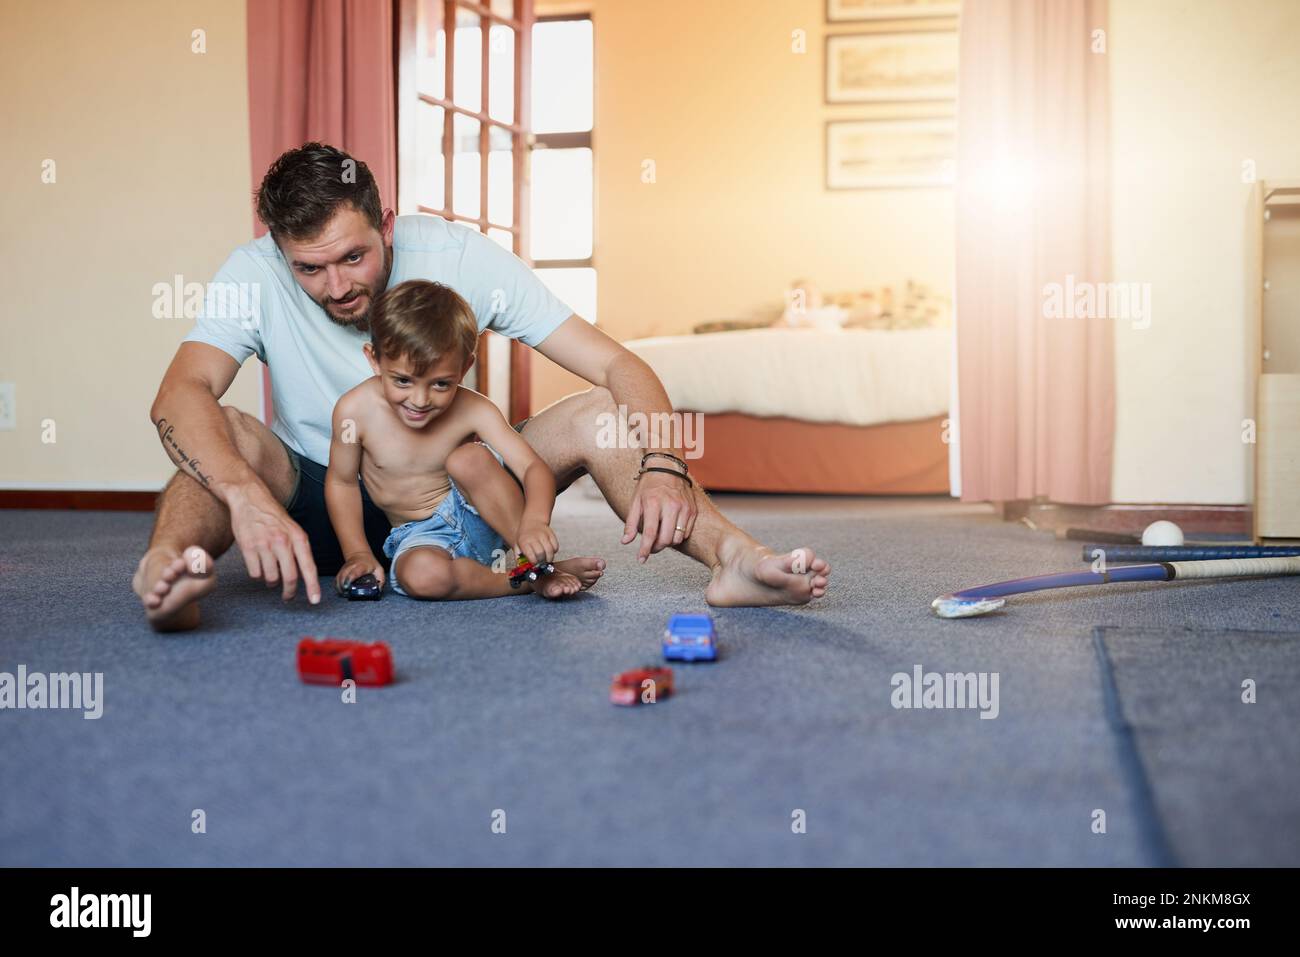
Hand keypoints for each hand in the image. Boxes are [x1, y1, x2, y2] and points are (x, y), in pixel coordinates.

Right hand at [226, 481, 320, 602]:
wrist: (250, 499)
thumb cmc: (273, 517)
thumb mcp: (293, 529)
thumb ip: (299, 550)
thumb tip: (304, 575)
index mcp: (298, 537)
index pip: (308, 567)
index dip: (312, 586)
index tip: (314, 601)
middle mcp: (283, 542)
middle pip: (289, 577)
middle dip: (289, 592)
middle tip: (287, 597)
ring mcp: (264, 545)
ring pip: (270, 578)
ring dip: (271, 581)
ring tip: (270, 572)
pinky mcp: (248, 547)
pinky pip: (255, 573)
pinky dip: (257, 574)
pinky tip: (257, 563)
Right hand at [335, 552, 385, 595]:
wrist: (360, 555)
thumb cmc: (370, 564)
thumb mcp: (379, 570)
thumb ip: (380, 580)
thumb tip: (378, 591)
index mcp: (362, 566)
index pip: (355, 572)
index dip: (350, 578)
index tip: (348, 586)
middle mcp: (351, 566)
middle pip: (344, 575)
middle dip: (343, 585)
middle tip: (346, 593)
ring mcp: (345, 568)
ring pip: (339, 577)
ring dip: (339, 586)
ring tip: (344, 593)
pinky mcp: (341, 571)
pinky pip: (336, 579)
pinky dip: (337, 585)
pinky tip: (340, 591)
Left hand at [515, 518, 557, 563]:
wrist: (533, 521)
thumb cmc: (524, 535)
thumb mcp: (517, 544)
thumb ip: (518, 556)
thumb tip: (521, 567)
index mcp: (524, 542)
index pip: (531, 556)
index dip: (534, 562)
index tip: (534, 564)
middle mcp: (534, 538)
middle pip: (541, 554)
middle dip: (542, 561)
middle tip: (541, 562)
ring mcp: (544, 535)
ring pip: (550, 551)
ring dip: (549, 558)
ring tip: (546, 559)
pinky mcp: (551, 534)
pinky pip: (556, 546)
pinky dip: (554, 551)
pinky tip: (549, 551)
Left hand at [622, 467, 696, 561]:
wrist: (667, 468)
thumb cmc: (648, 486)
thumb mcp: (635, 502)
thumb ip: (630, 523)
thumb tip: (625, 542)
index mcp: (653, 503)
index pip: (650, 533)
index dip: (644, 549)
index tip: (641, 560)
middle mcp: (671, 506)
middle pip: (665, 539)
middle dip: (656, 548)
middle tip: (650, 548)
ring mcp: (684, 508)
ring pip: (677, 538)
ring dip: (667, 543)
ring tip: (660, 537)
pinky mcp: (692, 510)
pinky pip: (686, 532)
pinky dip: (677, 536)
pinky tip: (670, 529)